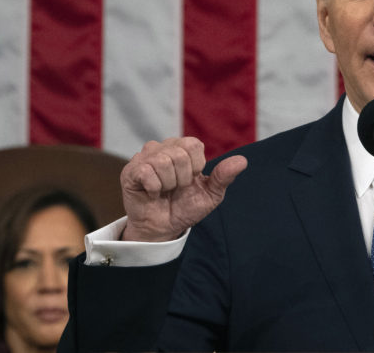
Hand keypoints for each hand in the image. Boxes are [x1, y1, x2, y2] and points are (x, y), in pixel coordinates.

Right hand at [119, 137, 247, 241]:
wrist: (165, 228)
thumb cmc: (187, 207)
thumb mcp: (211, 194)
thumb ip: (224, 176)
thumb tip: (243, 161)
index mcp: (183, 148)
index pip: (194, 145)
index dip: (196, 167)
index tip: (191, 180)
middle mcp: (163, 147)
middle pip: (180, 154)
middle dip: (183, 178)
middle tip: (176, 188)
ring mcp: (144, 157)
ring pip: (163, 162)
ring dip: (168, 184)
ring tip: (164, 191)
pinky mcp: (130, 170)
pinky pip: (147, 172)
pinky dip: (154, 188)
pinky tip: (152, 193)